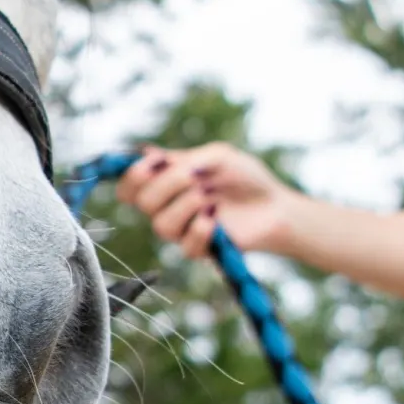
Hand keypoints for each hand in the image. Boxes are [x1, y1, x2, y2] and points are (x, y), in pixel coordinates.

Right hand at [113, 142, 301, 259]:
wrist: (275, 205)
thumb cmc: (246, 177)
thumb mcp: (217, 156)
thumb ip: (184, 158)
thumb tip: (148, 154)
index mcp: (165, 182)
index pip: (128, 186)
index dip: (133, 175)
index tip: (155, 163)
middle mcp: (167, 206)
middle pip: (140, 202)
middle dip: (165, 185)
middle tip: (194, 177)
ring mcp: (181, 229)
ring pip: (161, 225)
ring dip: (185, 206)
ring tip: (209, 198)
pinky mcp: (200, 249)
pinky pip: (185, 246)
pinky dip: (200, 229)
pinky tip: (216, 219)